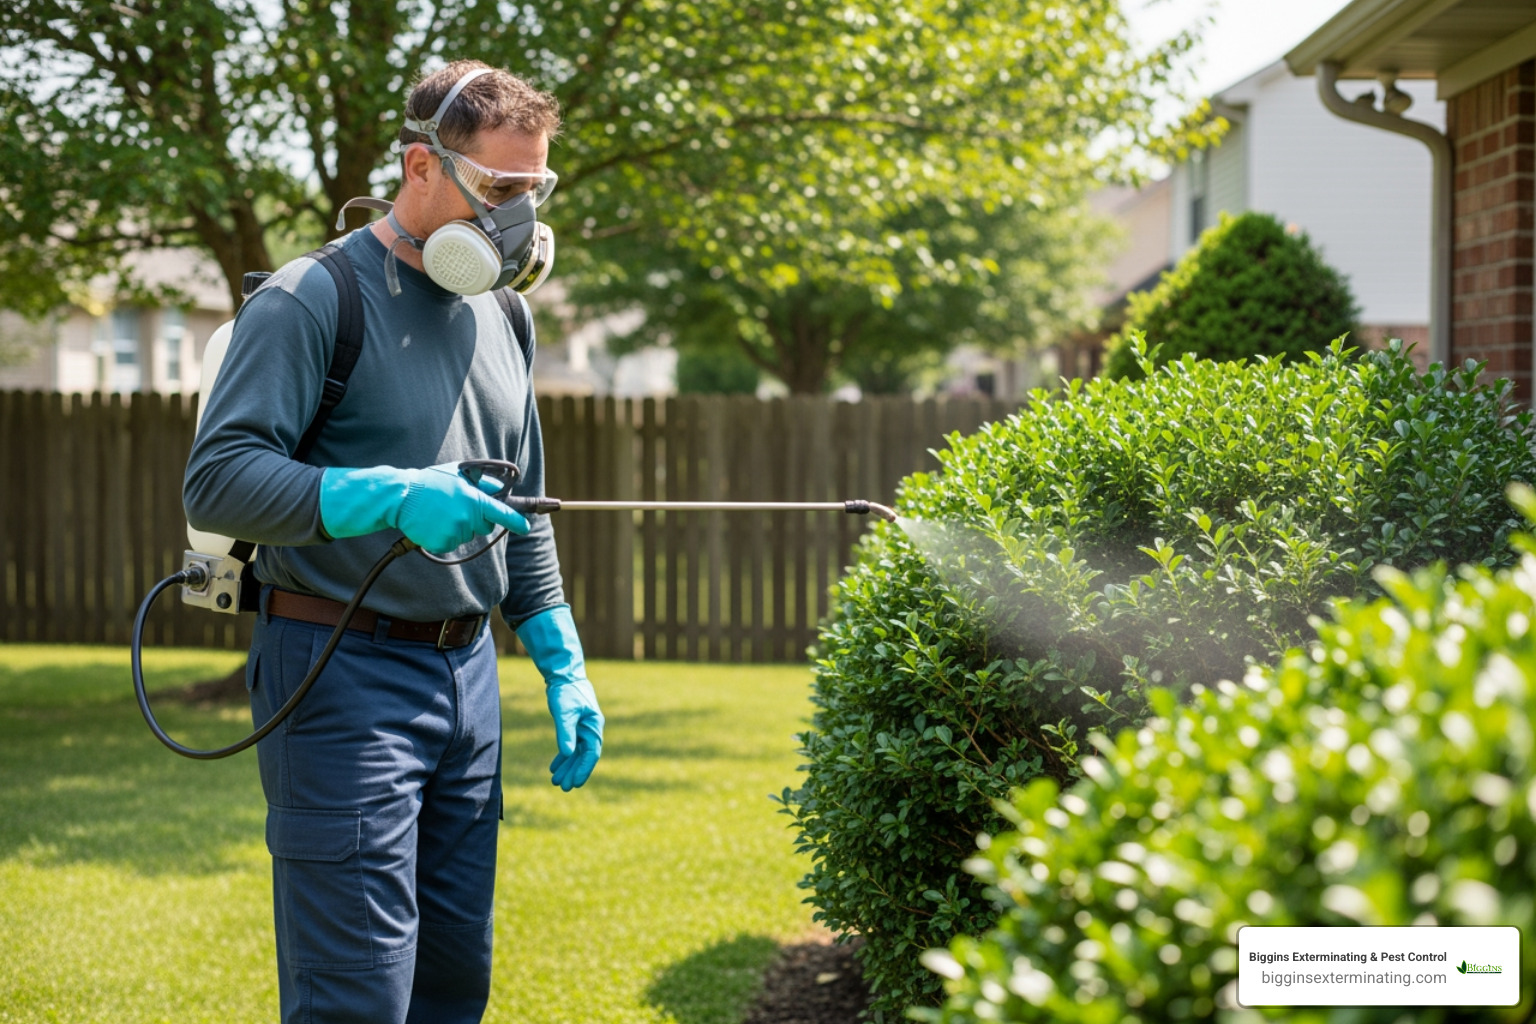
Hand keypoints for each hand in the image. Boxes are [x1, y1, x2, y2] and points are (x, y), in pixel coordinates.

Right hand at [320, 463, 528, 552]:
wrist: (401, 497)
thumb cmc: (431, 482)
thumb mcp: (458, 474)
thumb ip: (480, 482)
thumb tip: (498, 489)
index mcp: (475, 499)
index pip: (503, 513)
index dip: (517, 521)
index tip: (526, 527)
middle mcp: (468, 517)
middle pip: (484, 527)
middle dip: (477, 520)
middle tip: (456, 507)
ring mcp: (455, 532)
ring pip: (466, 535)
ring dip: (458, 527)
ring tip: (439, 513)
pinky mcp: (442, 544)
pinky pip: (451, 544)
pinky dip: (444, 536)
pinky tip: (432, 524)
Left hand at [516, 605, 603, 790]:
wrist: (564, 673)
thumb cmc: (565, 691)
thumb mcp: (564, 712)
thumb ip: (566, 733)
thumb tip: (568, 754)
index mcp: (594, 725)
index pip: (592, 753)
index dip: (583, 769)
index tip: (574, 783)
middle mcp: (591, 728)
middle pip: (584, 756)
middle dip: (573, 772)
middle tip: (562, 787)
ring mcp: (584, 727)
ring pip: (577, 752)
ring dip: (568, 766)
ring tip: (556, 781)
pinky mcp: (575, 724)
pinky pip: (571, 745)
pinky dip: (563, 756)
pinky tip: (555, 766)